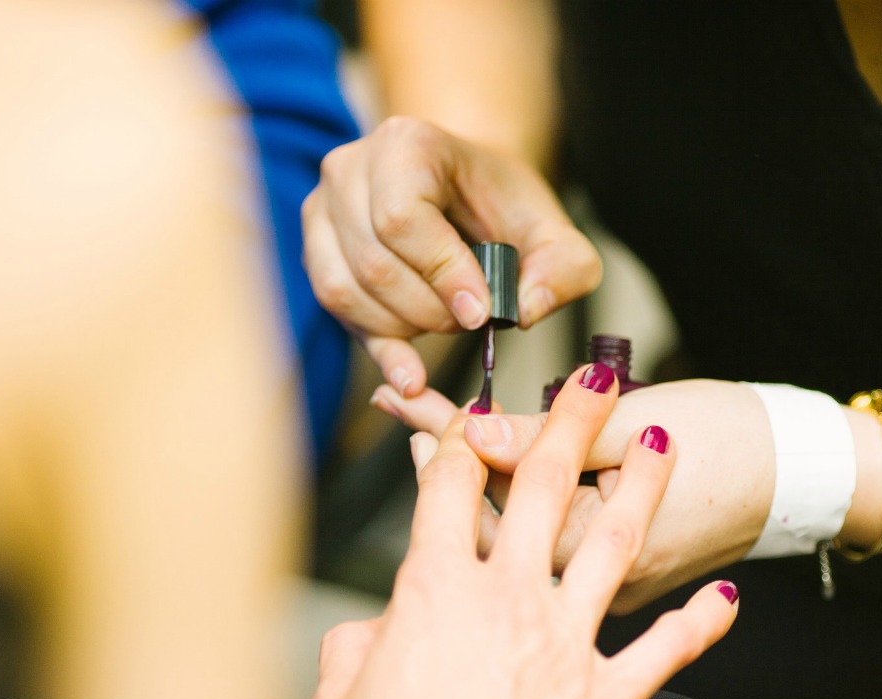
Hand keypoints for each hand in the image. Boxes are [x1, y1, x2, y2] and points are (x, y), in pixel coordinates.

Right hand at [302, 116, 600, 396]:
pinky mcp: (316, 248)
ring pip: (345, 289)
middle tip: (470, 322)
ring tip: (446, 323)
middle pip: (374, 263)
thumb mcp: (555, 233)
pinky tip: (411, 370)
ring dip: (402, 328)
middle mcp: (350, 167)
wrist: (466, 190)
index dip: (442, 274)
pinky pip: (335, 307)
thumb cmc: (504, 207)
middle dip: (428, 310)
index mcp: (407, 144)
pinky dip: (376, 343)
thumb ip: (564, 269)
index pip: (403, 218)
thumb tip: (524, 312)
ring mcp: (323, 208)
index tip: (479, 311)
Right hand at [309, 365, 739, 698]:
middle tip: (596, 379)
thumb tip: (374, 630)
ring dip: (642, 488)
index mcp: (433, 592)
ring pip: (613, 543)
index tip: (476, 411)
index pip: (449, 490)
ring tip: (662, 443)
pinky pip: (665, 651)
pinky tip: (729, 598)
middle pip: (541, 488)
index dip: (461, 439)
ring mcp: (563, 646)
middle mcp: (506, 601)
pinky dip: (700, 624)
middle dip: (570, 423)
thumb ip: (356, 645)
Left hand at [374, 378, 773, 613]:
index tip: (410, 399)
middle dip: (444, 455)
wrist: (799, 478)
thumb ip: (553, 437)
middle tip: (400, 408)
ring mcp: (601, 585)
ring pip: (517, 531)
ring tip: (432, 432)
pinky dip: (519, 498)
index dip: (447, 436)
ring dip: (476, 477)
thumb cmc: (733, 445)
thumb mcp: (641, 425)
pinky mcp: (613, 576)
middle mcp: (589, 580)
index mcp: (594, 544)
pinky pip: (549, 539)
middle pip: (493, 514)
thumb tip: (475, 432)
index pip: (496, 489)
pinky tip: (495, 468)